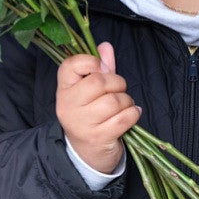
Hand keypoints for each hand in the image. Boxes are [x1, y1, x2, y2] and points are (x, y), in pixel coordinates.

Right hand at [56, 42, 140, 172]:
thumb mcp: (91, 90)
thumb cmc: (91, 115)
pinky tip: (132, 113)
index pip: (70, 65)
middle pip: (98, 81)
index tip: (103, 69)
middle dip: (117, 82)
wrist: (86, 152)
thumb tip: (105, 46)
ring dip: (127, 101)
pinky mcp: (98, 137)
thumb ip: (99, 67)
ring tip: (124, 105)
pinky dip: (134, 113)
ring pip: (114, 100)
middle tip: (119, 89)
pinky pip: (124, 117)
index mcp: (64, 89)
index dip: (92, 61)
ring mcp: (82, 123)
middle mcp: (68, 105)